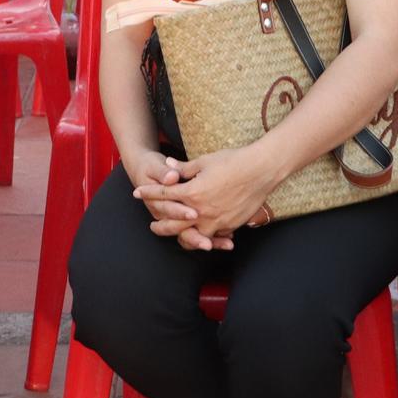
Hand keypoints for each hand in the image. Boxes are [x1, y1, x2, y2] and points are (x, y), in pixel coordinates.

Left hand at [134, 143, 281, 249]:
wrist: (261, 170)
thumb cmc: (233, 161)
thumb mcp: (205, 161)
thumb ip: (184, 168)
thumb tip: (168, 166)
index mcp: (192, 193)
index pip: (164, 195)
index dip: (148, 193)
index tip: (137, 193)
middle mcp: (201, 211)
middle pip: (173, 224)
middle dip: (160, 225)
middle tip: (152, 227)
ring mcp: (216, 221)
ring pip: (192, 236)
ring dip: (181, 236)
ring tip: (176, 236)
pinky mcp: (229, 225)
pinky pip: (212, 235)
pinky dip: (204, 235)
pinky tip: (201, 234)